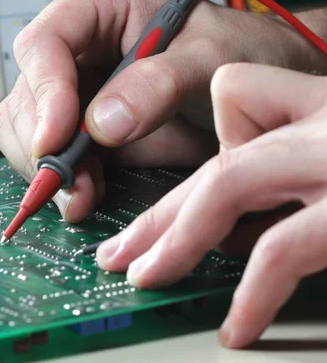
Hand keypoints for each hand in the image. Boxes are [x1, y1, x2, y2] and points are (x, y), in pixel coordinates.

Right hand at [0, 0, 325, 222]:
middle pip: (26, 94)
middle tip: (76, 185)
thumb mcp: (211, 57)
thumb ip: (161, 83)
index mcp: (97, 5)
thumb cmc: (234, 51)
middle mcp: (75, 47)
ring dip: (49, 169)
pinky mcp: (77, 126)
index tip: (57, 138)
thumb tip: (104, 124)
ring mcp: (72, 89)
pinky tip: (88, 191)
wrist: (250, 86)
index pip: (44, 43)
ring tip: (86, 194)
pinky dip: (61, 180)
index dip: (44, 92)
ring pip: (25, 130)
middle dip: (45, 146)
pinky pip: (47, 155)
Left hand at [96, 62, 326, 348]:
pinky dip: (252, 294)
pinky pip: (280, 249)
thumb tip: (225, 224)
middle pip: (210, 157)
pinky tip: (235, 327)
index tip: (188, 201)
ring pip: (223, 186)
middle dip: (157, 214)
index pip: (231, 94)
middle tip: (115, 254)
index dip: (213, 139)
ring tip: (143, 278)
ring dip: (176, 240)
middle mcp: (319, 118)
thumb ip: (281, 160)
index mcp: (314, 99)